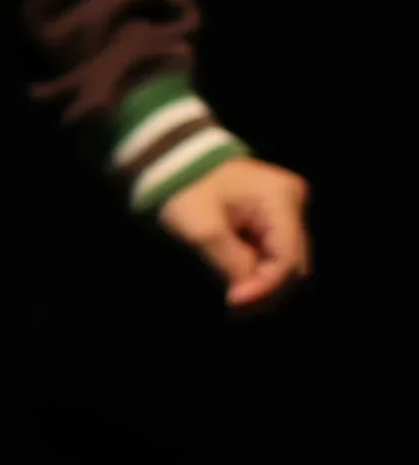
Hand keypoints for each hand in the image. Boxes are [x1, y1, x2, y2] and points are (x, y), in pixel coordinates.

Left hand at [157, 153, 312, 310]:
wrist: (173, 160)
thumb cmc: (184, 187)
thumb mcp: (201, 227)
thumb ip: (229, 262)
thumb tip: (247, 294)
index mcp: (279, 199)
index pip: (287, 257)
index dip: (265, 285)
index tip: (234, 301)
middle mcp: (292, 203)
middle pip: (292, 261)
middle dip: (265, 286)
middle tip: (234, 303)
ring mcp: (285, 208)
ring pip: (283, 259)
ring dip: (260, 278)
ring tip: (233, 293)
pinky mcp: (272, 215)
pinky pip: (271, 250)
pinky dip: (255, 266)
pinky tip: (236, 278)